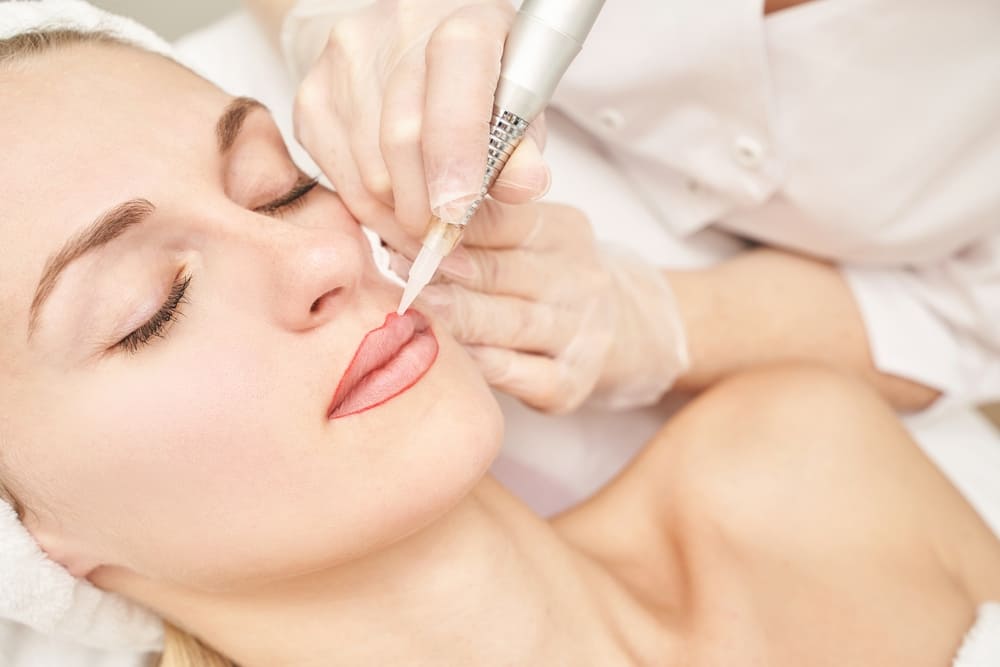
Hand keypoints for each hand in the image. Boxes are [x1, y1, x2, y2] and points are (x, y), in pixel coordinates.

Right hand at [286, 0, 550, 250]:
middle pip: (402, 141)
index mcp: (464, 22)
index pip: (452, 92)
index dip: (455, 159)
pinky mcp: (312, 95)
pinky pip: (342, 180)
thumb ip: (525, 146)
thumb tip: (525, 185)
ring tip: (430, 225)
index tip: (457, 213)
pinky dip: (374, 210)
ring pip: (369, 172)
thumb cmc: (480, 74)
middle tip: (450, 240)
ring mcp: (345, 61)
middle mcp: (397, 31)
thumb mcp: (519, 100)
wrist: (413, 37)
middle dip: (428, 208)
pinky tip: (399, 208)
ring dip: (403, 217)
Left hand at [392, 201, 689, 412]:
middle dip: (442, 267)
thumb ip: (483, 222)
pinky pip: (520, 373)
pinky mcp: (570, 384)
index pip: (502, 220)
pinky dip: (482, 363)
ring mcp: (579, 335)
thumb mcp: (534, 236)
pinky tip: (450, 354)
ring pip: (509, 322)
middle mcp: (578, 281)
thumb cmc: (550, 277)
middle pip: (501, 272)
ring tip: (413, 304)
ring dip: (457, 314)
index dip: (448, 222)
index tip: (398, 220)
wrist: (625, 331)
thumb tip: (400, 205)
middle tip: (394, 261)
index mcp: (564, 232)